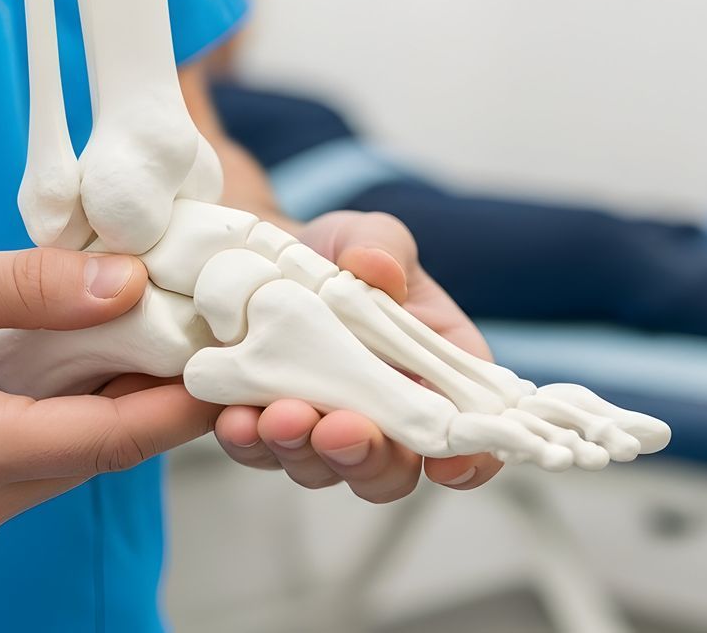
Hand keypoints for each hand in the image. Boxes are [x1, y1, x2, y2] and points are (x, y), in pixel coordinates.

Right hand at [0, 246, 219, 549]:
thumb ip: (33, 285)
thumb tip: (133, 282)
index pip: (108, 437)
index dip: (183, 401)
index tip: (237, 358)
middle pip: (102, 450)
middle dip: (161, 391)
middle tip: (212, 326)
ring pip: (78, 457)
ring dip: (120, 400)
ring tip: (163, 329)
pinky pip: (44, 458)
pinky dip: (77, 411)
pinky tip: (96, 357)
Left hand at [210, 210, 503, 500]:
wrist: (258, 255)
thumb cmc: (336, 253)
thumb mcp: (367, 236)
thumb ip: (382, 246)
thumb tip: (377, 268)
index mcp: (435, 373)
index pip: (468, 433)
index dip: (470, 460)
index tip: (449, 463)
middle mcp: (385, 416)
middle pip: (393, 470)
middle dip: (368, 459)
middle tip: (341, 429)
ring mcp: (324, 431)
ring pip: (324, 470)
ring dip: (304, 452)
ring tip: (280, 416)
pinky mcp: (266, 431)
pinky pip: (260, 453)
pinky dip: (249, 442)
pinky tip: (236, 419)